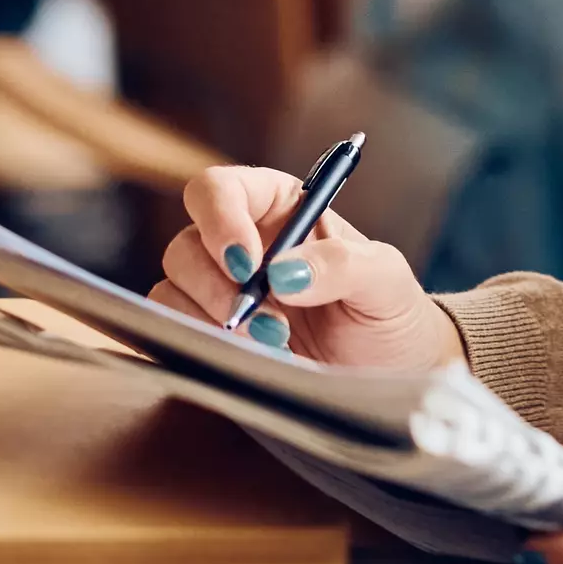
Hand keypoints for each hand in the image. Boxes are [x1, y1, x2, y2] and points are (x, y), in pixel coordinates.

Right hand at [153, 163, 459, 369]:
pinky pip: (173, 331)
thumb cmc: (389, 313)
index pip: (219, 189)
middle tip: (272, 325)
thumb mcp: (386, 279)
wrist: (390, 374)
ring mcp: (219, 291)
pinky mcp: (208, 336)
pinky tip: (250, 358)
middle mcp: (240, 243)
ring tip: (275, 345)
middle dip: (222, 290)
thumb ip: (343, 265)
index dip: (220, 220)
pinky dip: (201, 346)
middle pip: (186, 246)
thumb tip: (284, 273)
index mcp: (279, 207)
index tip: (248, 266)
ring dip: (215, 323)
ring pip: (173, 290)